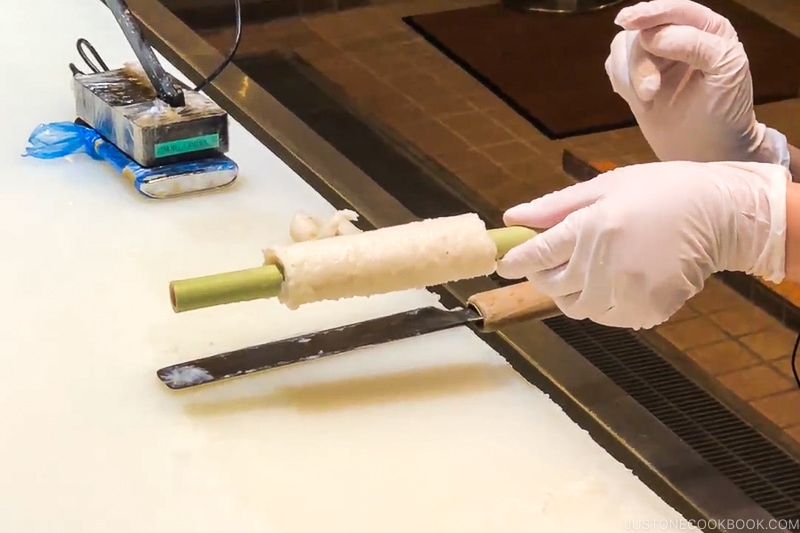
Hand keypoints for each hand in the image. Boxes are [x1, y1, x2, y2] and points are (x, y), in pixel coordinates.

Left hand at [496, 161, 788, 329]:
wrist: (721, 214)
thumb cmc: (660, 191)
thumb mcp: (606, 186)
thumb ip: (555, 207)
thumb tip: (511, 219)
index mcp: (593, 227)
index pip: (537, 254)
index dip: (515, 261)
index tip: (503, 264)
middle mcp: (607, 263)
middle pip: (551, 285)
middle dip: (542, 276)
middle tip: (550, 263)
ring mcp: (628, 291)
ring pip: (576, 307)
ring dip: (571, 292)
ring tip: (588, 270)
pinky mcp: (646, 311)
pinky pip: (606, 317)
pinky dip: (601, 304)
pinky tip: (615, 281)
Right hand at [604, 0, 788, 166]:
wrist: (707, 152)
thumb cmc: (725, 112)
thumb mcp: (726, 70)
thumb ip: (695, 44)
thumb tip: (652, 36)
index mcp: (707, 29)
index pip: (675, 10)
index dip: (651, 12)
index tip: (628, 21)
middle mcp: (679, 37)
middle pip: (643, 31)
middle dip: (641, 61)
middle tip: (649, 93)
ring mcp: (654, 58)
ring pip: (623, 47)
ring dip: (630, 76)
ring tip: (647, 102)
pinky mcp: (635, 78)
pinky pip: (614, 66)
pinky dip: (621, 82)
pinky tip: (640, 100)